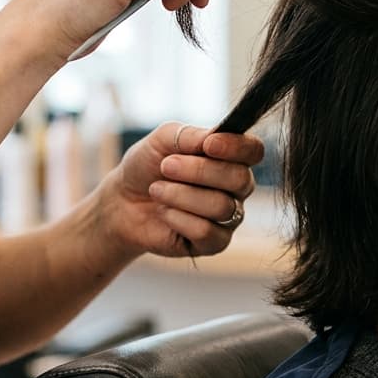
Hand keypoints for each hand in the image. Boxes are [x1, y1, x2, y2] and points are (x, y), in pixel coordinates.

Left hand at [99, 123, 264, 258]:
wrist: (123, 202)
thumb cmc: (147, 166)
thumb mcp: (163, 139)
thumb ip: (190, 135)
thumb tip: (213, 137)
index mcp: (231, 157)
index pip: (254, 151)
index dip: (237, 147)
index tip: (207, 145)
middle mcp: (237, 188)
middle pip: (240, 179)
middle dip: (199, 171)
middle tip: (166, 166)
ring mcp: (229, 217)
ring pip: (221, 206)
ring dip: (181, 195)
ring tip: (156, 190)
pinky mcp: (214, 243)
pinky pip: (206, 231)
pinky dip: (178, 219)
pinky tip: (164, 213)